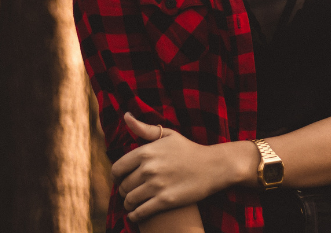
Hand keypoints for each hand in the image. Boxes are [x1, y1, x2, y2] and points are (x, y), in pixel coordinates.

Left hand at [111, 113, 228, 222]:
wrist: (213, 166)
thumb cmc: (189, 149)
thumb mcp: (168, 135)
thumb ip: (144, 129)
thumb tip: (126, 116)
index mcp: (146, 151)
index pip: (117, 169)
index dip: (116, 176)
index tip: (121, 179)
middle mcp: (148, 168)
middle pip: (123, 186)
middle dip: (124, 190)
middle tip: (130, 191)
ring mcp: (156, 185)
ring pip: (129, 200)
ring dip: (128, 203)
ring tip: (133, 203)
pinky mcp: (165, 201)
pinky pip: (140, 212)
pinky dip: (134, 215)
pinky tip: (136, 214)